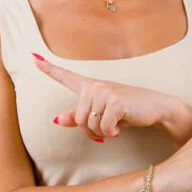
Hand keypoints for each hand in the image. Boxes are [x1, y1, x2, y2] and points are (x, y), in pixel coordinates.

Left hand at [33, 53, 177, 141]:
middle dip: (89, 131)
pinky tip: (120, 129)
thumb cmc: (129, 110)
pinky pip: (103, 127)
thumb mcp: (103, 113)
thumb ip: (80, 116)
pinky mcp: (115, 102)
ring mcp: (105, 92)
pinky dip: (111, 133)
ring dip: (100, 133)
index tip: (33, 58)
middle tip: (104, 132)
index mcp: (91, 86)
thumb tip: (58, 120)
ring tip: (113, 129)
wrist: (157, 108)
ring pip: (88, 125)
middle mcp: (95, 86)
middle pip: (77, 119)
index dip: (49, 69)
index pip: (66, 76)